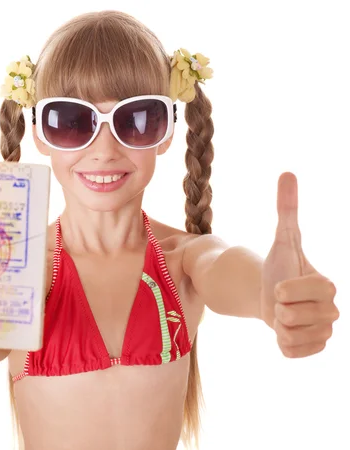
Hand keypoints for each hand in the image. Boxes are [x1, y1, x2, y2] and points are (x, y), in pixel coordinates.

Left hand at [260, 172, 338, 357]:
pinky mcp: (314, 350)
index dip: (285, 287)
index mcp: (328, 285)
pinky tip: (285, 331)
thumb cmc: (279, 266)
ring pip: (290, 335)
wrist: (271, 296)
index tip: (281, 284)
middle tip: (281, 300)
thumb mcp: (282, 238)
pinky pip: (291, 352)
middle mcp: (333, 311)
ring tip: (283, 314)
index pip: (306, 291)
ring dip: (276, 325)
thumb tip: (288, 173)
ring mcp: (325, 333)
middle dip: (277, 306)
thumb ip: (287, 209)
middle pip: (294, 315)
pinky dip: (281, 343)